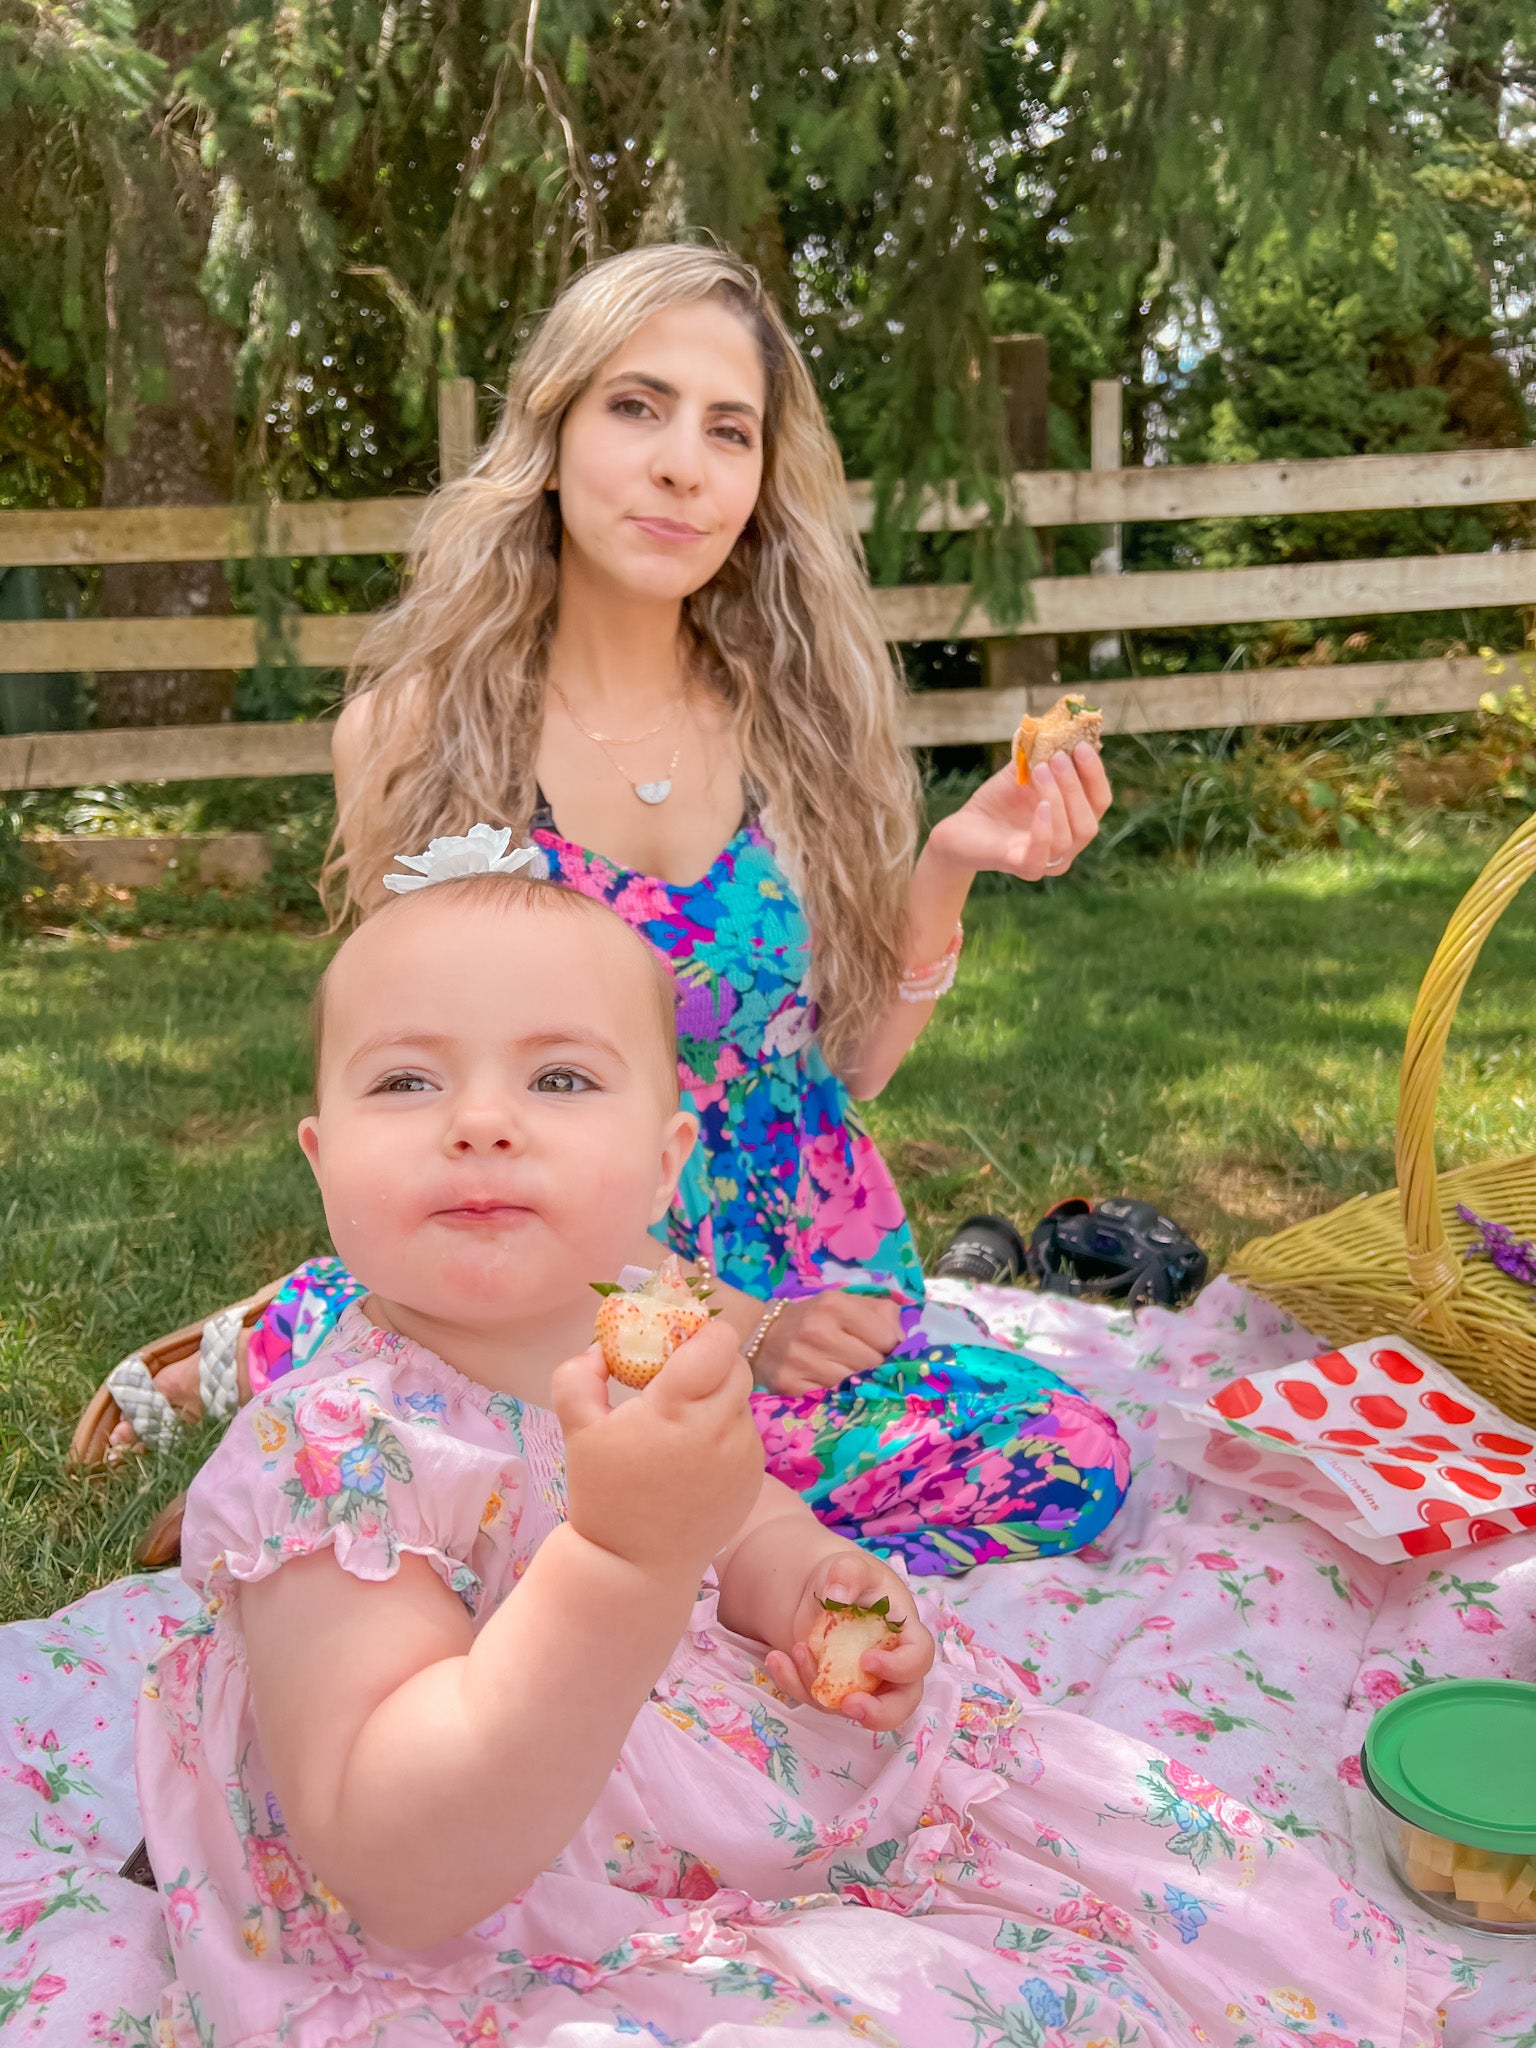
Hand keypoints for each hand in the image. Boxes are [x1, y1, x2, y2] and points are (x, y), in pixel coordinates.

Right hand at [551, 1318, 763, 1583]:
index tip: (676, 1343)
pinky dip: (725, 1432)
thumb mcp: (577, 1430)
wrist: (634, 1565)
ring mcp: (744, 1454)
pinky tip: (693, 1457)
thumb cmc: (604, 1494)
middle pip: (735, 1364)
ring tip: (680, 1425)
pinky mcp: (754, 1478)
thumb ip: (579, 1376)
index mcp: (677, 1407)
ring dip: (717, 1398)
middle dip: (709, 1363)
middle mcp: (720, 1426)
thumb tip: (601, 1349)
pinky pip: (745, 1434)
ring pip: (741, 1399)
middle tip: (678, 1378)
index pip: (717, 1341)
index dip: (701, 1333)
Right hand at [751, 1290, 902, 1395]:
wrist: (761, 1335)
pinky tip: (834, 1390)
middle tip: (869, 1368)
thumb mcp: (845, 1303)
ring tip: (852, 1379)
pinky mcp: (790, 1386)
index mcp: (834, 1304)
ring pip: (853, 1386)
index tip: (882, 1349)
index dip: (890, 1347)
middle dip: (876, 1369)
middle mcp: (817, 1331)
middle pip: (871, 1365)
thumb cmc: (814, 1319)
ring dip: (858, 1386)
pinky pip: (830, 1400)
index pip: (886, 1338)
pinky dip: (838, 1398)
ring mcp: (801, 1360)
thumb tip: (903, 1340)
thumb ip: (881, 1313)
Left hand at [764, 1550, 934, 1729]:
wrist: (822, 1590)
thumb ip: (849, 1573)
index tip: (867, 1659)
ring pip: (850, 1706)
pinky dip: (794, 1684)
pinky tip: (777, 1658)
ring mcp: (864, 1684)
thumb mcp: (850, 1566)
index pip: (918, 1659)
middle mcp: (892, 1667)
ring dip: (819, 1687)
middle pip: (901, 1704)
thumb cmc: (848, 1578)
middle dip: (879, 1714)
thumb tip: (836, 1597)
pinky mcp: (835, 1691)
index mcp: (906, 1634)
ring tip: (798, 1649)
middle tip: (850, 1705)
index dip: (900, 1667)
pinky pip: (818, 1700)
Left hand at [927, 743, 1110, 881]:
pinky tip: (1040, 805)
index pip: (1098, 801)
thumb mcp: (1023, 773)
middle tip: (1058, 757)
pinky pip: (1042, 855)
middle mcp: (1067, 846)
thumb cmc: (997, 802)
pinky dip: (1045, 829)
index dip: (1095, 774)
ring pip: (1069, 836)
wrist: (961, 828)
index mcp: (1073, 821)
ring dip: (1058, 798)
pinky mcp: (1024, 867)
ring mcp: (1047, 860)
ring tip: (1039, 770)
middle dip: (1076, 785)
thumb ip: (1042, 754)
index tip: (1081, 745)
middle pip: (1089, 821)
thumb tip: (1059, 724)